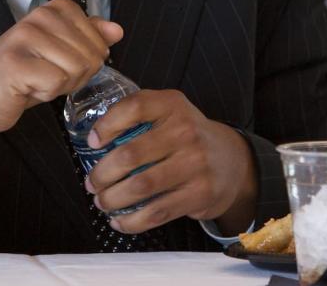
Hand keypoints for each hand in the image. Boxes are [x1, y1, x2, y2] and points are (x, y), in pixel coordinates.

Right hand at [0, 0, 123, 154]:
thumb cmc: (19, 75)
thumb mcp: (60, 53)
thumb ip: (88, 38)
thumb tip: (117, 30)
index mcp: (52, 10)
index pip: (98, 38)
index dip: (85, 60)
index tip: (57, 63)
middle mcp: (38, 17)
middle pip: (90, 55)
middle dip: (74, 76)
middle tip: (44, 76)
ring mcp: (24, 37)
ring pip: (76, 68)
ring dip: (60, 85)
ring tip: (35, 81)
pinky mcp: (14, 62)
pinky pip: (56, 82)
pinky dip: (46, 94)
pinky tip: (26, 89)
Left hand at [84, 89, 256, 234]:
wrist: (234, 159)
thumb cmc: (187, 136)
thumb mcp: (168, 111)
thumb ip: (137, 115)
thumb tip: (94, 139)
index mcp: (173, 105)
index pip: (134, 107)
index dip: (107, 125)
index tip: (93, 142)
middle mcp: (186, 132)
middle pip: (130, 155)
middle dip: (102, 174)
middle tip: (92, 183)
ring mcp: (195, 164)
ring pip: (141, 186)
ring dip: (112, 199)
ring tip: (102, 202)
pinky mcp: (200, 194)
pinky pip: (157, 212)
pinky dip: (132, 221)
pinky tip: (120, 220)